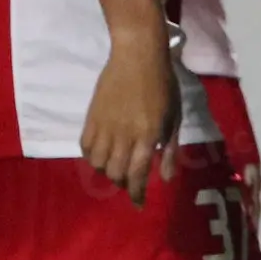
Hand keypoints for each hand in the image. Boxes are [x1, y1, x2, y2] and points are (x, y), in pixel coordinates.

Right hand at [80, 29, 179, 200]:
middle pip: (116, 173)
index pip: (137, 175)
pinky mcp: (92, 117)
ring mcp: (105, 126)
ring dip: (107, 172)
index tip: (138, 203)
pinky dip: (91, 157)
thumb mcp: (174, 117)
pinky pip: (85, 146)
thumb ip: (171, 149)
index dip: (136, 193)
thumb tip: (165, 178)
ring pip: (98, 163)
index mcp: (148, 136)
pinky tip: (100, 155)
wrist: (137, 56)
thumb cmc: (163, 84)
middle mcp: (124, 135)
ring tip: (115, 168)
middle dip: (123, 184)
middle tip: (129, 182)